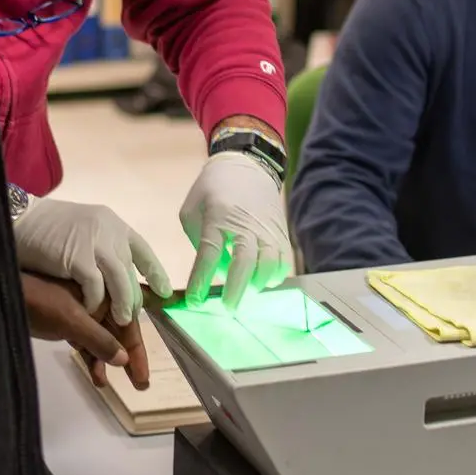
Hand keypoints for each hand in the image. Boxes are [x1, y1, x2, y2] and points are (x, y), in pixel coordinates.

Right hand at [14, 198, 171, 324]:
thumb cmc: (48, 228)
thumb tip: (116, 276)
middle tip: (132, 318)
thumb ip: (101, 249)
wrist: (21, 219)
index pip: (142, 250)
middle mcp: (110, 232)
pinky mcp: (79, 258)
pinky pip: (95, 289)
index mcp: (113, 224)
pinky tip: (89, 312)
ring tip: (121, 322)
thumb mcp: (83, 232)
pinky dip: (94, 303)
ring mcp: (96, 244)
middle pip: (131, 272)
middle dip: (135, 298)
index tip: (164, 292)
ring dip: (122, 305)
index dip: (155, 272)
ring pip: (120, 283)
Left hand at [22, 273, 149, 389]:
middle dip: (127, 356)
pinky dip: (91, 358)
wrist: (5, 294)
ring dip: (107, 361)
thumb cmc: (40, 301)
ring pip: (101, 339)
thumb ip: (99, 340)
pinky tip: (96, 378)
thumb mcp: (72, 320)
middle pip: (118, 331)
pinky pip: (85, 342)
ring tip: (109, 385)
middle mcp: (96, 300)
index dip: (137, 347)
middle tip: (139, 384)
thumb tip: (124, 360)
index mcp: (102, 291)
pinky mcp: (65, 323)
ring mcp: (80, 312)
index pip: (128, 320)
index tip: (143, 374)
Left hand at [180, 152, 290, 311]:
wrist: (246, 166)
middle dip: (236, 289)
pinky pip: (283, 262)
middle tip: (228, 308)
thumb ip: (199, 241)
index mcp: (217, 216)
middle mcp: (245, 223)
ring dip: (257, 284)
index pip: (209, 253)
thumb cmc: (212, 191)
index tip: (195, 302)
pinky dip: (275, 277)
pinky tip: (262, 282)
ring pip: (270, 263)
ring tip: (246, 293)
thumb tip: (215, 272)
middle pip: (244, 261)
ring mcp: (267, 228)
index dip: (201, 280)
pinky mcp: (281, 233)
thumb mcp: (192, 209)